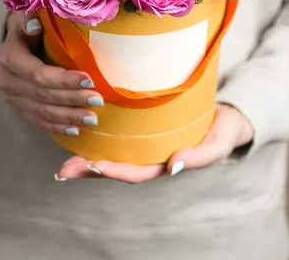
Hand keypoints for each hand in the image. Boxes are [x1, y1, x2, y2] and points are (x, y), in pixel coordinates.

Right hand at [0, 12, 102, 135]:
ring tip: (93, 118)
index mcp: (9, 56)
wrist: (21, 36)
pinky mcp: (20, 106)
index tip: (90, 80)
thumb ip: (32, 17)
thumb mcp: (32, 13)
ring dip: (68, 116)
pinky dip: (57, 126)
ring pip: (42, 111)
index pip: (39, 74)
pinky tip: (75, 130)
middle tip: (98, 101)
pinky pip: (39, 120)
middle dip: (72, 99)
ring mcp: (12, 96)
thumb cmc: (34, 21)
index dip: (64, 80)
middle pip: (43, 95)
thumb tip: (34, 25)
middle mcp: (7, 79)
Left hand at [55, 103, 253, 182]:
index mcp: (164, 165)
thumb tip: (173, 168)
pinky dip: (98, 137)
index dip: (114, 171)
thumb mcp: (216, 145)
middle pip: (115, 166)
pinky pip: (117, 135)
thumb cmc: (222, 132)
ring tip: (62, 158)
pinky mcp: (141, 128)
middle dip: (88, 169)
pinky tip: (79, 129)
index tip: (93, 167)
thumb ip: (196, 158)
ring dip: (86, 156)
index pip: (135, 172)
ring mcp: (144, 144)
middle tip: (62, 170)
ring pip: (112, 152)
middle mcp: (149, 157)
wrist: (226, 116)